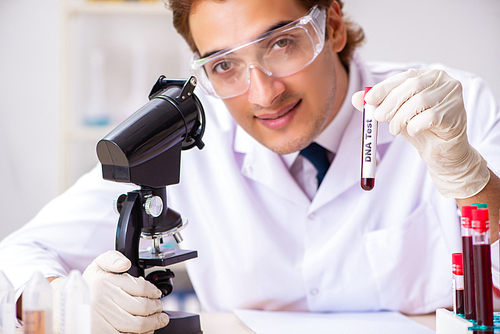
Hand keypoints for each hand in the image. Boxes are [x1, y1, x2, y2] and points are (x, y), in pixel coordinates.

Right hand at [52, 251, 168, 333]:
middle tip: (160, 309)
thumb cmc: (88, 285)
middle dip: (156, 309)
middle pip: (141, 307)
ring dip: (152, 323)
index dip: (153, 292)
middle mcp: (101, 301)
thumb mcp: (98, 264)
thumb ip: (113, 258)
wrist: (65, 304)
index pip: (140, 287)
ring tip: (158, 320)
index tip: (157, 294)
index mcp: (104, 282)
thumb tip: (126, 263)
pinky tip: (145, 331)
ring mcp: (100, 319)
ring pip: (136, 324)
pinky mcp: (99, 332)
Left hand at [351, 69, 488, 198]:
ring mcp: (452, 96)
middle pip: (412, 87)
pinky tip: (412, 131)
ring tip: (394, 128)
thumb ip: (378, 104)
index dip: (385, 87)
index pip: (404, 77)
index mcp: (428, 76)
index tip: (369, 99)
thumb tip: (356, 98)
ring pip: (419, 102)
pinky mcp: (456, 113)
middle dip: (390, 103)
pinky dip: (415, 125)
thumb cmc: (419, 127)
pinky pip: (430, 117)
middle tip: (378, 117)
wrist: (440, 150)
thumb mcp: (395, 114)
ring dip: (400, 118)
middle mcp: (443, 81)